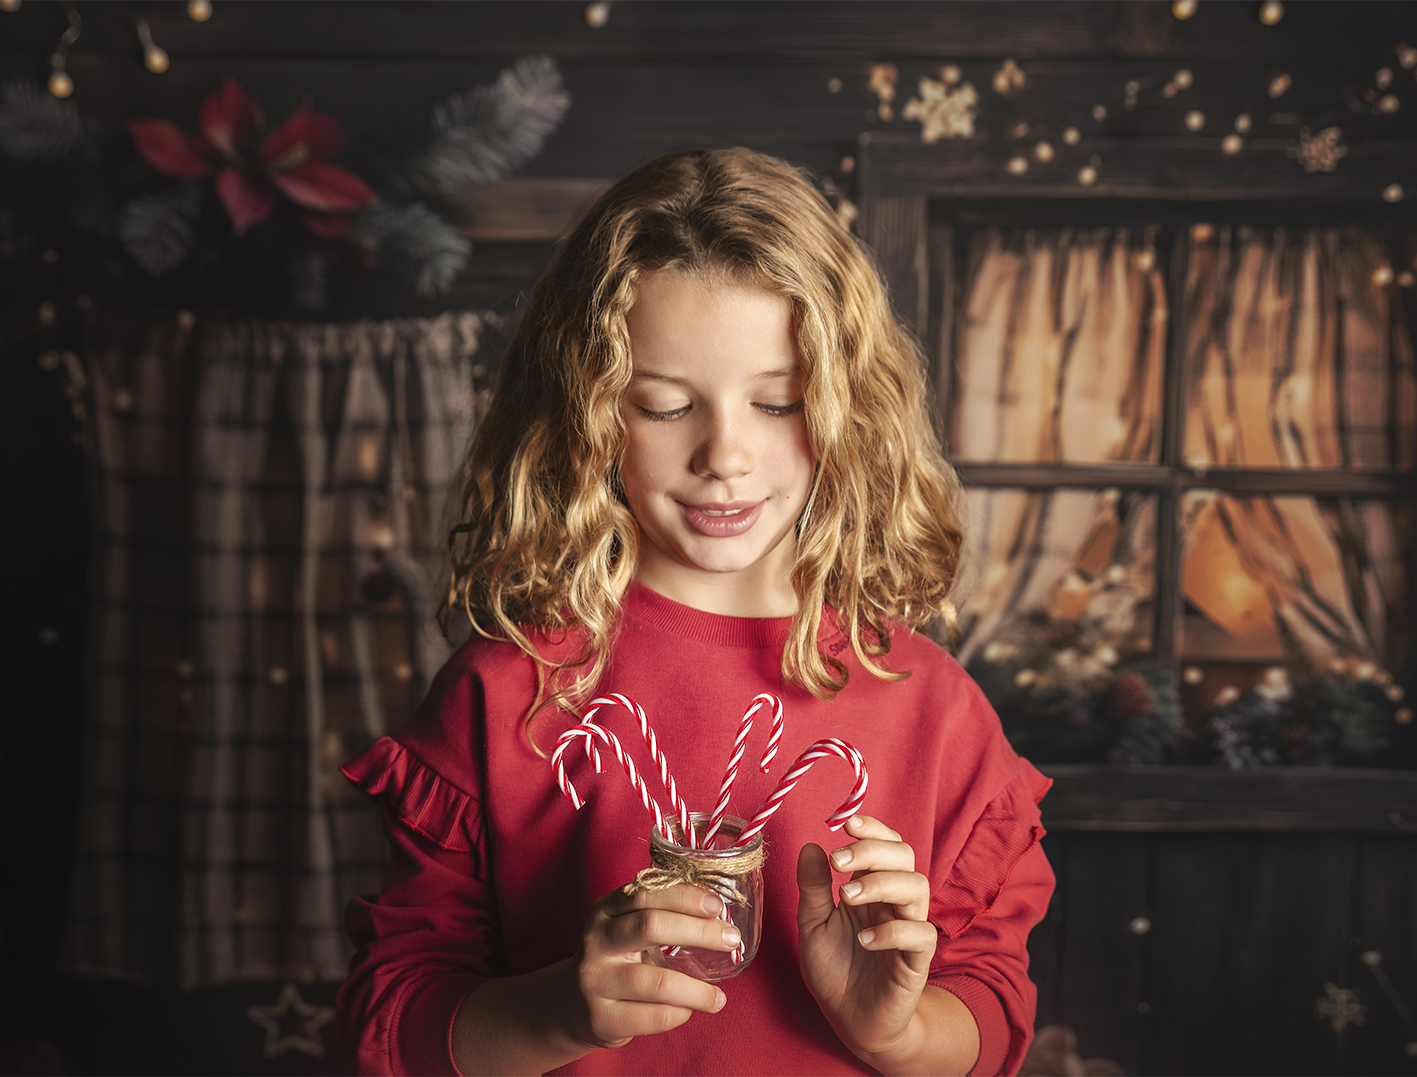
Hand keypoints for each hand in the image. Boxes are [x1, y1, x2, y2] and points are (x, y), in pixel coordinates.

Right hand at [566, 882, 733, 1050]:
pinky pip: (653, 1016)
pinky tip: (690, 1011)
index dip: (685, 897)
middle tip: (731, 940)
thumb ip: (659, 915)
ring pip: (658, 982)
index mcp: (605, 910)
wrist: (572, 1005)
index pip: (646, 893)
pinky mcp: (601, 1017)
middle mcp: (596, 941)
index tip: (717, 905)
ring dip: (697, 991)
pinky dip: (680, 1014)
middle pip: (651, 926)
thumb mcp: (625, 928)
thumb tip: (718, 914)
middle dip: (699, 932)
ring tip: (718, 998)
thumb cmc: (616, 960)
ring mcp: (595, 980)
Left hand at [796, 815, 936, 1065]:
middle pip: (904, 856)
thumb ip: (813, 887)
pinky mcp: (917, 961)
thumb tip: (810, 846)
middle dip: (872, 851)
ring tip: (846, 898)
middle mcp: (894, 902)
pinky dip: (893, 931)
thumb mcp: (812, 924)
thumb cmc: (835, 968)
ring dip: (881, 884)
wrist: (850, 1019)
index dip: (873, 829)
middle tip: (838, 861)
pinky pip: (921, 934)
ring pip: (918, 887)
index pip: (886, 844)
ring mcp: (909, 928)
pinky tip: (864, 940)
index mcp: (871, 887)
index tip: (846, 824)